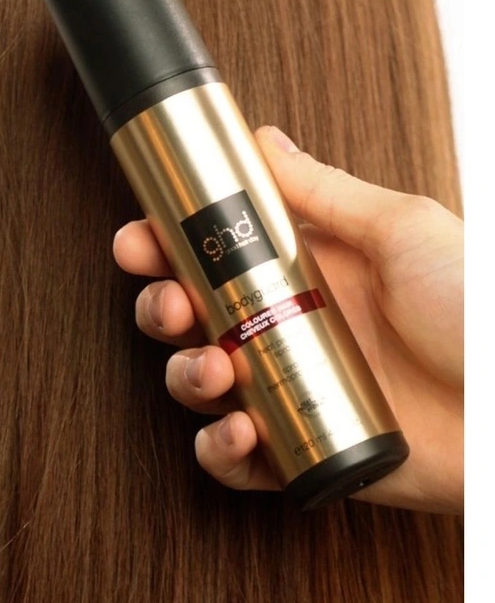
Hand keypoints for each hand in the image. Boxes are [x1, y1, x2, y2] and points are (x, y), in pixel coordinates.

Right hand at [113, 125, 463, 514]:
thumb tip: (265, 142)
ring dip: (186, 376)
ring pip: (203, 384)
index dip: (165, 247)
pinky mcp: (304, 453)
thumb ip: (324, 191)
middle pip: (192, 317)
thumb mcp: (401, 231)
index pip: (215, 253)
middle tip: (172, 306)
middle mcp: (289, 327)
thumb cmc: (475, 312)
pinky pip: (240, 460)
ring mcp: (292, 389)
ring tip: (214, 368)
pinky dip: (221, 451)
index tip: (140, 240)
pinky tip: (240, 432)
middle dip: (161, 309)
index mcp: (307, 271)